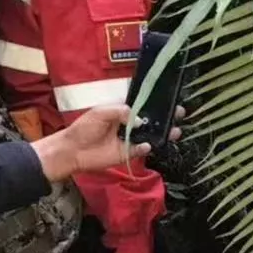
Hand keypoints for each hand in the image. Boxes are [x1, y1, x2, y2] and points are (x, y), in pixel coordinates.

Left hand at [32, 105, 184, 180]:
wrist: (73, 150)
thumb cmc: (84, 127)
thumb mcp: (101, 112)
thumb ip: (121, 111)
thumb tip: (140, 119)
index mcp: (123, 111)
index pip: (143, 106)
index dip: (156, 103)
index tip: (170, 99)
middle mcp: (129, 125)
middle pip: (152, 121)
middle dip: (166, 117)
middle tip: (179, 113)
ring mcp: (129, 139)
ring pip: (151, 135)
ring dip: (163, 133)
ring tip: (175, 130)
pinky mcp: (127, 153)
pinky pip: (141, 150)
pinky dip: (147, 147)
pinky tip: (149, 143)